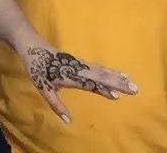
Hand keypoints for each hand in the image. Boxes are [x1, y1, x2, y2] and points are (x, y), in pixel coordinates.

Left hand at [22, 43, 137, 124]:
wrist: (32, 46)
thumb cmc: (37, 69)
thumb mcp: (44, 89)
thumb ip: (57, 105)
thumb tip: (68, 121)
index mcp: (71, 76)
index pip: (91, 84)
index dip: (104, 89)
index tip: (118, 95)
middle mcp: (78, 68)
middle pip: (100, 75)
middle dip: (117, 82)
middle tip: (135, 88)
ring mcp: (79, 63)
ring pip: (100, 70)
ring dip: (115, 76)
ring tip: (129, 81)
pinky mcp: (78, 61)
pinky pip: (96, 66)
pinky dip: (107, 70)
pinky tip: (115, 73)